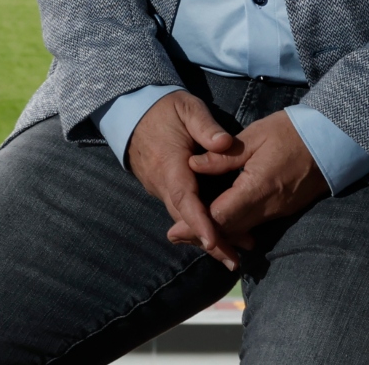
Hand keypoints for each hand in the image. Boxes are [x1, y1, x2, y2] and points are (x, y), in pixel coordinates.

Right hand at [125, 90, 243, 269]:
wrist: (133, 112)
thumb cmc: (164, 109)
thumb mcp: (187, 108)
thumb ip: (205, 125)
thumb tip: (225, 143)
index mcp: (170, 165)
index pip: (184, 198)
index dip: (199, 222)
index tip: (214, 241)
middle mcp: (162, 183)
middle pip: (185, 219)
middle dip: (209, 241)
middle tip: (235, 260)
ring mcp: (160, 189)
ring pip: (183, 219)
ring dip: (206, 237)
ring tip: (234, 254)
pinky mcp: (164, 190)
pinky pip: (181, 212)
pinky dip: (198, 226)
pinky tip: (219, 235)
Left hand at [189, 109, 328, 247]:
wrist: (331, 139)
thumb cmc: (290, 132)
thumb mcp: (254, 136)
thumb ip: (222, 156)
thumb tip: (192, 165)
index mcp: (258, 187)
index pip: (222, 216)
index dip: (196, 225)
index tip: (174, 231)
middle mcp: (269, 206)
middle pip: (230, 230)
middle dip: (203, 235)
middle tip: (175, 236)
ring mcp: (279, 210)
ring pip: (243, 230)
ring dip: (218, 233)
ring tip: (191, 232)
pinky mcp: (284, 209)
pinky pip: (255, 224)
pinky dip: (235, 227)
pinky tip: (221, 222)